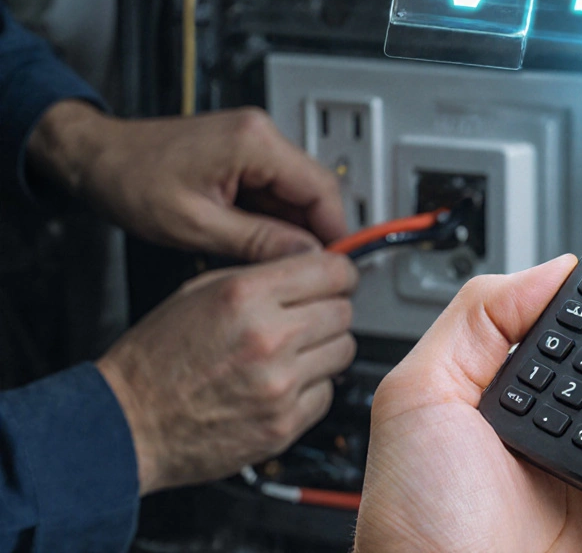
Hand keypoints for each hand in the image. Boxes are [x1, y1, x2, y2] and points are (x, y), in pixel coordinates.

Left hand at [27, 101, 345, 261]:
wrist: (95, 157)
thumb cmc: (129, 179)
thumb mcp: (197, 224)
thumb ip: (259, 242)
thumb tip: (306, 257)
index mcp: (254, 141)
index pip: (322, 189)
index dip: (337, 232)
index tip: (340, 265)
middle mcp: (260, 133)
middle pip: (314, 190)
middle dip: (314, 233)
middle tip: (308, 271)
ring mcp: (254, 141)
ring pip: (297, 193)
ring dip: (292, 228)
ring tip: (271, 260)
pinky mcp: (245, 153)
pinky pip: (276, 189)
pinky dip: (273, 218)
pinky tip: (255, 241)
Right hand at [95, 252, 358, 493]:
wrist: (128, 424)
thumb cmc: (155, 359)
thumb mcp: (199, 291)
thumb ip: (261, 275)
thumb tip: (311, 266)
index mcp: (245, 298)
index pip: (333, 271)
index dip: (339, 273)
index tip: (337, 279)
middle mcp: (268, 339)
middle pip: (344, 311)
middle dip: (329, 310)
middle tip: (306, 317)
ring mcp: (280, 385)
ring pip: (344, 351)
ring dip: (324, 348)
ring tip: (290, 352)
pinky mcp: (284, 424)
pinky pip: (328, 392)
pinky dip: (312, 387)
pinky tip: (281, 383)